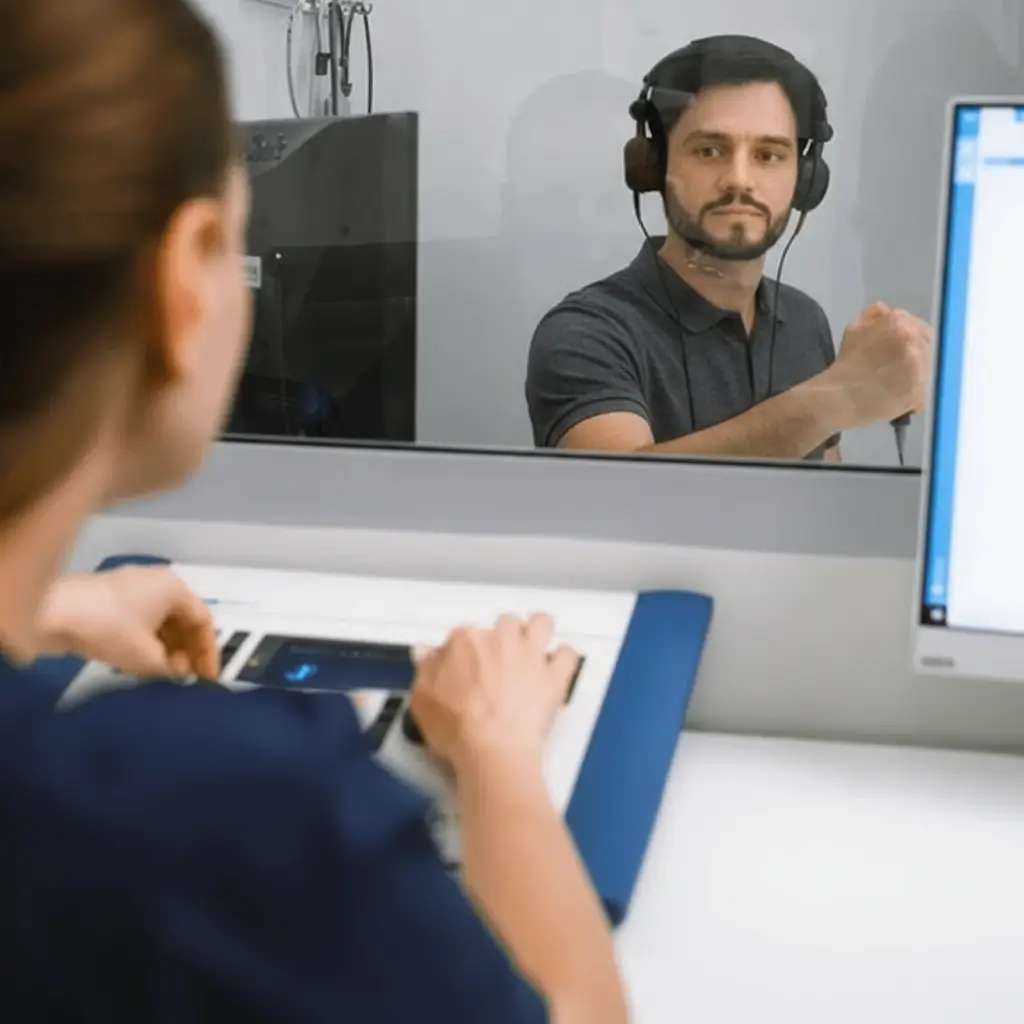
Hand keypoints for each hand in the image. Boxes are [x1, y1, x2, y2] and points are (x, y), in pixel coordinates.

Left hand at [37, 566, 218, 679]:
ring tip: (162, 673)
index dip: (208, 653)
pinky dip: (145, 639)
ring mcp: (131, 587)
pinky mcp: (109, 597)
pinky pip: (139, 619)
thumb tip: (178, 668)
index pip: (203, 621)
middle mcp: (157, 582)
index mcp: (174, 588)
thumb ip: (172, 667)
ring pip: (159, 620)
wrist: (52, 612)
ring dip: (165, 647)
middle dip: (185, 649)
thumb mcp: (147, 657)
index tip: (207, 678)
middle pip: (182, 619)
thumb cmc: (109, 629)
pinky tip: (138, 661)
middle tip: (186, 676)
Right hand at [409, 614, 578, 772]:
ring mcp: (530, 655)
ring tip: (533, 648)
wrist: (493, 749)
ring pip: (541, 623)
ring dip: (538, 632)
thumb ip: (426, 668)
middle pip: (504, 623)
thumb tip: (425, 650)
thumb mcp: (422, 699)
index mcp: (465, 640)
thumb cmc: (456, 727)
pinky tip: (557, 667)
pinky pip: (568, 654)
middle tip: (499, 662)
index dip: (465, 652)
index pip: (463, 634)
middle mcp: (500, 638)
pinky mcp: (554, 675)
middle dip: (503, 637)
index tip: (464, 669)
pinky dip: (564, 658)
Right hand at [829, 302, 931, 426]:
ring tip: (896, 382)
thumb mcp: (854, 330)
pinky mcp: (921, 390)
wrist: (840, 398)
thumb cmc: (846, 364)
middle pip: (927, 344)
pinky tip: (899, 395)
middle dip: (914, 354)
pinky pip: (926, 389)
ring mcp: (921, 368)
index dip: (908, 339)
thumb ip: (874, 316)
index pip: (917, 326)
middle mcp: (914, 342)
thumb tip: (887, 310)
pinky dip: (916, 393)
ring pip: (929, 366)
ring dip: (917, 373)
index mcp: (899, 323)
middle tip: (897, 367)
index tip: (896, 351)